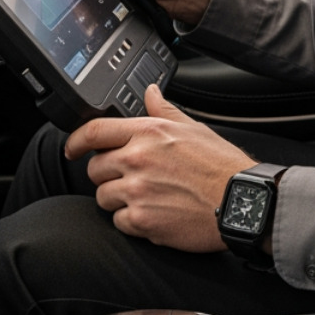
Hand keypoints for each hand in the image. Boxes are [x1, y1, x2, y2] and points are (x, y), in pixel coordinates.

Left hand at [65, 85, 255, 251]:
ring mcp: (137, 191)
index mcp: (148, 132)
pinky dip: (133, 222)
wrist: (241, 202)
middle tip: (132, 179)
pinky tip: (154, 214)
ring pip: (104, 198)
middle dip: (108, 175)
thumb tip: (150, 92)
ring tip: (148, 198)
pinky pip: (119, 222)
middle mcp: (137, 159)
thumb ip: (164, 110)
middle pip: (95, 169)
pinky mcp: (142, 220)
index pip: (95, 131)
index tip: (72, 149)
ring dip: (119, 200)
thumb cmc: (221, 166)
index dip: (76, 141)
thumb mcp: (193, 128)